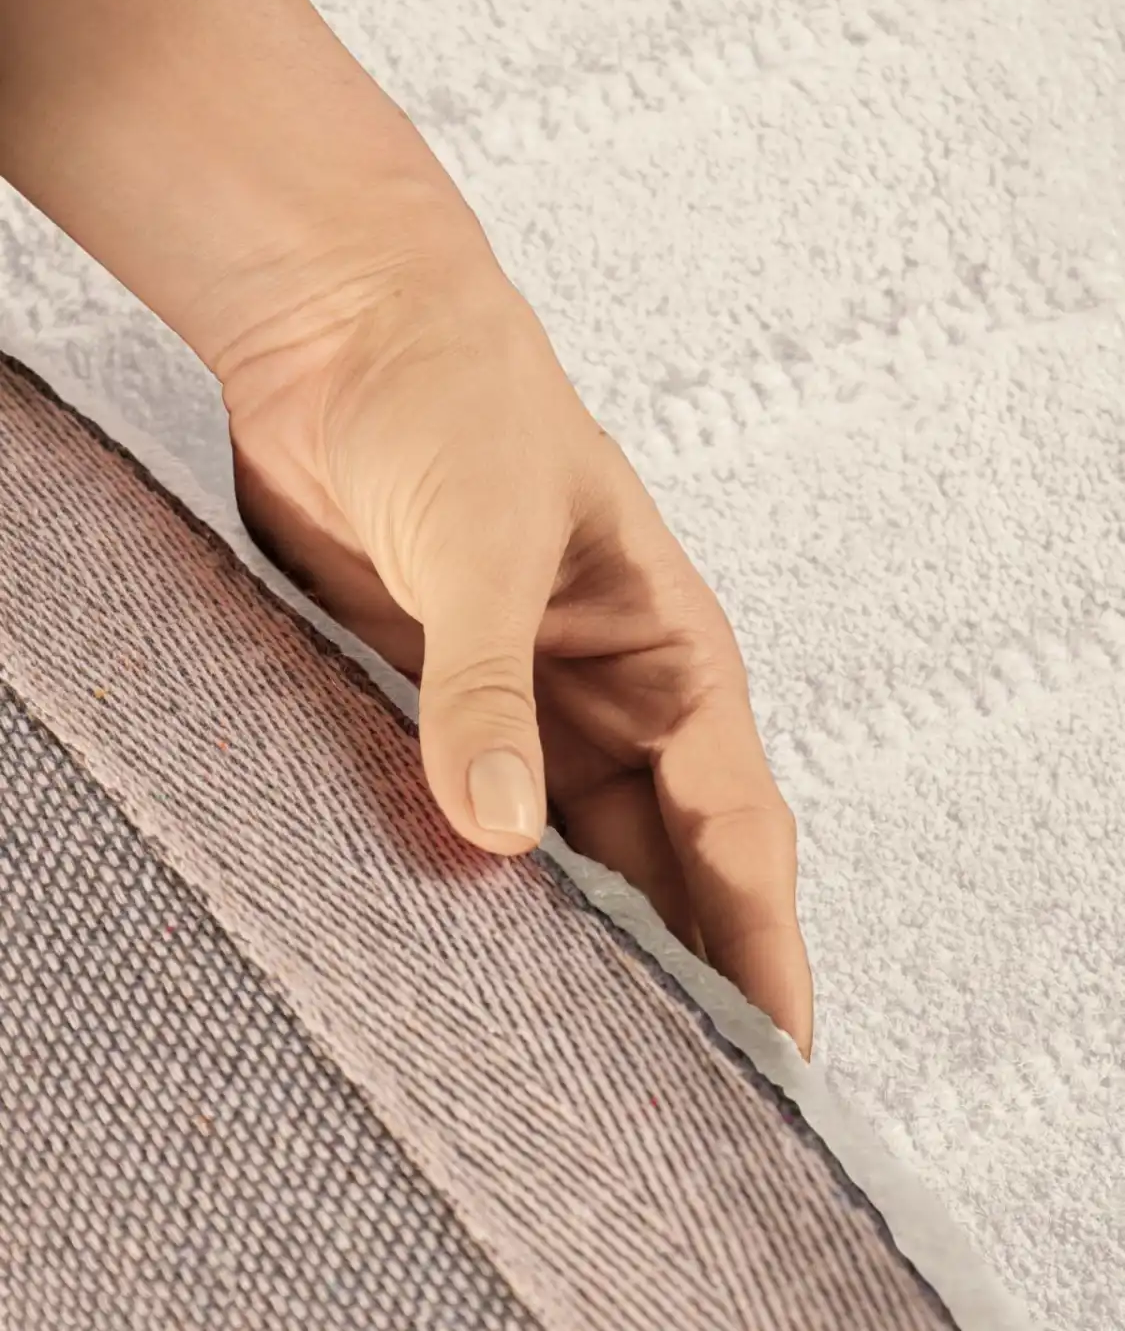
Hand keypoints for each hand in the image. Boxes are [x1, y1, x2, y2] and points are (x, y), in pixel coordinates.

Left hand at [219, 211, 813, 1057]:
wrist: (345, 335)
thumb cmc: (455, 403)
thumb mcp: (486, 542)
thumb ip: (486, 688)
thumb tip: (497, 836)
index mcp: (670, 657)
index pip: (740, 829)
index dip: (762, 945)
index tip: (778, 1058)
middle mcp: (606, 697)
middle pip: (661, 867)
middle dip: (672, 971)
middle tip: (659, 1098)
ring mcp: (519, 705)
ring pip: (565, 856)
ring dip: (566, 939)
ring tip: (555, 1053)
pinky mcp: (433, 699)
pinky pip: (464, 814)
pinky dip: (467, 884)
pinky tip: (447, 947)